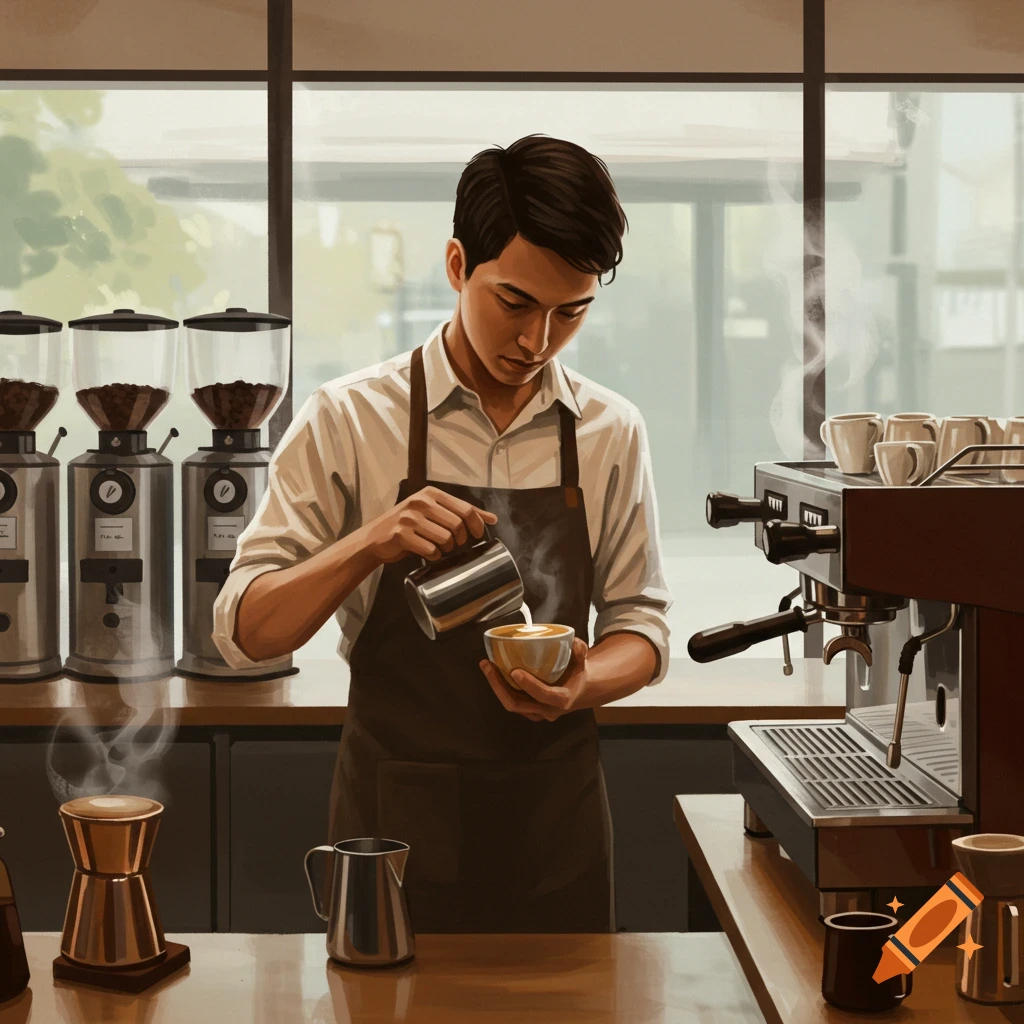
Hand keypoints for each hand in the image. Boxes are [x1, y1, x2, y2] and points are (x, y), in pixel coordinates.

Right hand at [362, 486, 497, 563]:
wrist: (375, 538)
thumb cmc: (408, 525)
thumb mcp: (433, 512)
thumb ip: (460, 512)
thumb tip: (492, 518)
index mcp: (430, 493)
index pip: (465, 508)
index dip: (477, 524)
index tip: (478, 535)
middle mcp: (420, 502)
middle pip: (457, 524)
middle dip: (461, 539)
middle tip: (456, 544)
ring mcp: (409, 518)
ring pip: (445, 538)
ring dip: (447, 548)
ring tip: (440, 548)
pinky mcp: (401, 535)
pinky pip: (430, 550)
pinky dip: (434, 556)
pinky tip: (429, 554)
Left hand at [479, 638, 590, 721]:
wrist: (579, 692)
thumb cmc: (577, 674)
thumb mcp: (582, 661)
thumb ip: (579, 650)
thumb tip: (572, 642)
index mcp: (561, 699)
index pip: (543, 695)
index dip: (529, 685)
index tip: (515, 671)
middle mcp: (547, 710)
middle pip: (517, 704)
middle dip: (499, 686)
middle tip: (488, 665)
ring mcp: (536, 713)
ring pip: (511, 704)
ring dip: (497, 686)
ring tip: (487, 666)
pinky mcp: (528, 711)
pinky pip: (512, 702)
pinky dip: (501, 688)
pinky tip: (493, 672)